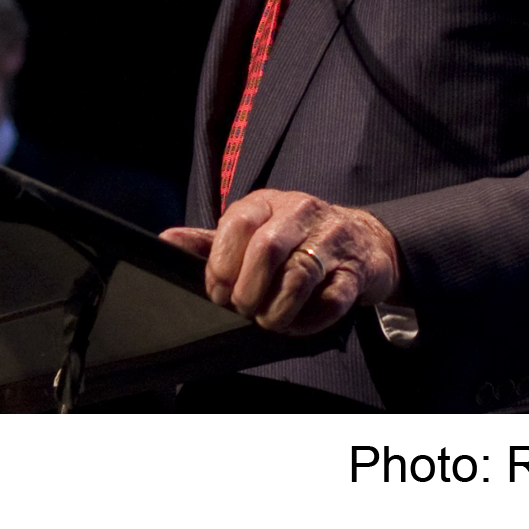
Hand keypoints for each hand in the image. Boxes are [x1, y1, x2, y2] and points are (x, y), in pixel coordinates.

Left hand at [161, 188, 401, 335]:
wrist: (361, 238)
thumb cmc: (294, 237)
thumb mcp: (251, 230)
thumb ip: (211, 241)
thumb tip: (166, 241)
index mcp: (267, 202)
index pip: (238, 224)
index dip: (220, 264)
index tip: (216, 293)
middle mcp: (300, 213)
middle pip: (267, 249)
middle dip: (248, 290)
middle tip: (243, 310)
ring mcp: (332, 240)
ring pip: (299, 276)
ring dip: (276, 309)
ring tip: (268, 322)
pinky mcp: (357, 271)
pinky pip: (332, 300)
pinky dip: (309, 320)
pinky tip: (295, 326)